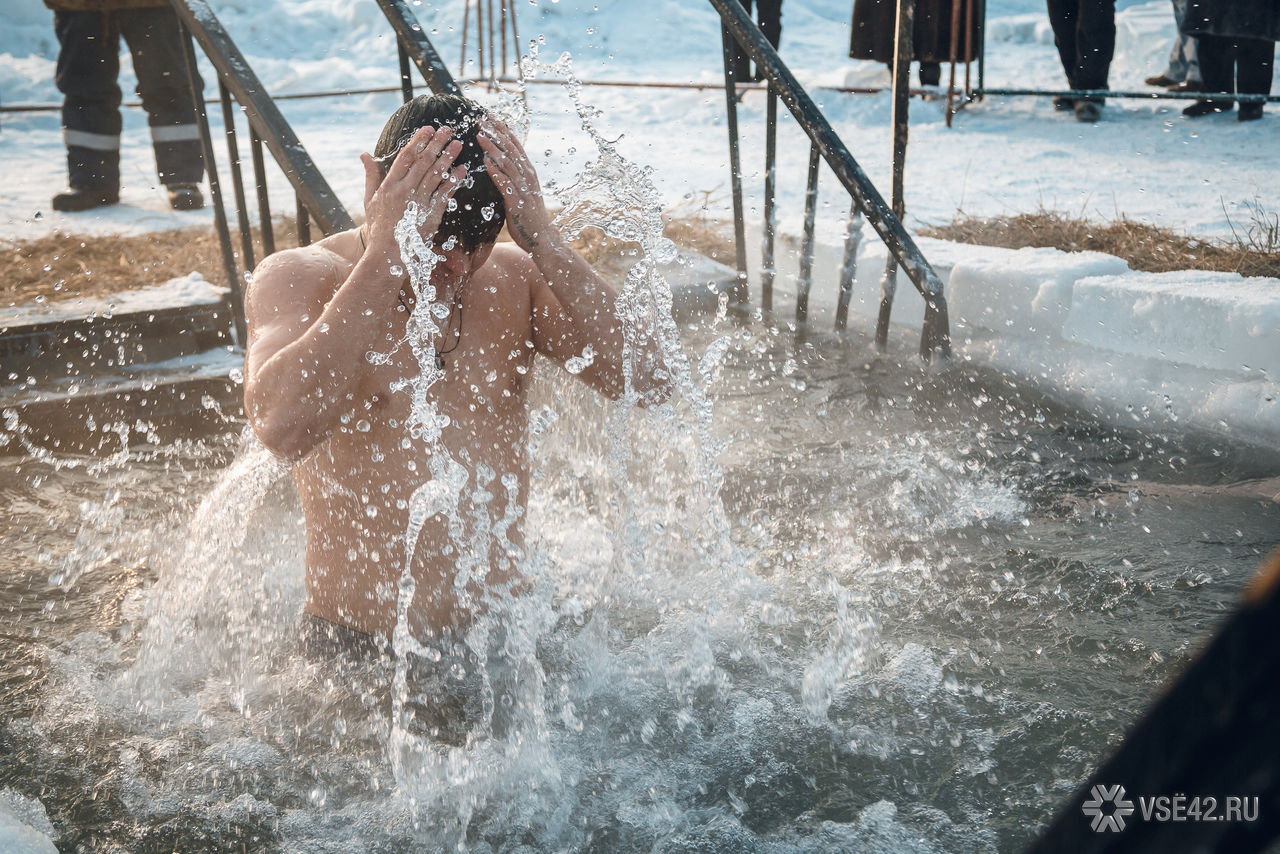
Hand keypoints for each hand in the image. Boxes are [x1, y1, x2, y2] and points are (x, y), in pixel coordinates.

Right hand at [360, 125, 466, 254]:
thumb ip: (370, 175)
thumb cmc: (378, 227)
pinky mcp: (431, 215)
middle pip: (423, 162)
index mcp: (389, 185)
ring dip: (448, 158)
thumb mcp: (369, 200)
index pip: (406, 157)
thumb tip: (364, 154)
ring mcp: (418, 203)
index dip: (418, 141)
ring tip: (458, 144)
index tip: (428, 129)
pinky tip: (462, 170)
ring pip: (435, 175)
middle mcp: (404, 191)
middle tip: (448, 130)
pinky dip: (454, 181)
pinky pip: (444, 194)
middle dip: (437, 144)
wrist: (388, 254)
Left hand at [477, 118, 554, 253]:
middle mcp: (528, 176)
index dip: (503, 130)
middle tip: (482, 120)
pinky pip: (506, 184)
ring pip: (508, 163)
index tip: (490, 117)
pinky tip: (486, 162)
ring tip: (480, 136)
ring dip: (494, 148)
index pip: (515, 145)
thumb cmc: (527, 214)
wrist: (541, 237)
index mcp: (528, 171)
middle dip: (496, 133)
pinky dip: (496, 172)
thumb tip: (497, 164)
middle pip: (511, 149)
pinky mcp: (518, 201)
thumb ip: (512, 177)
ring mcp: (524, 188)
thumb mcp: (521, 191)